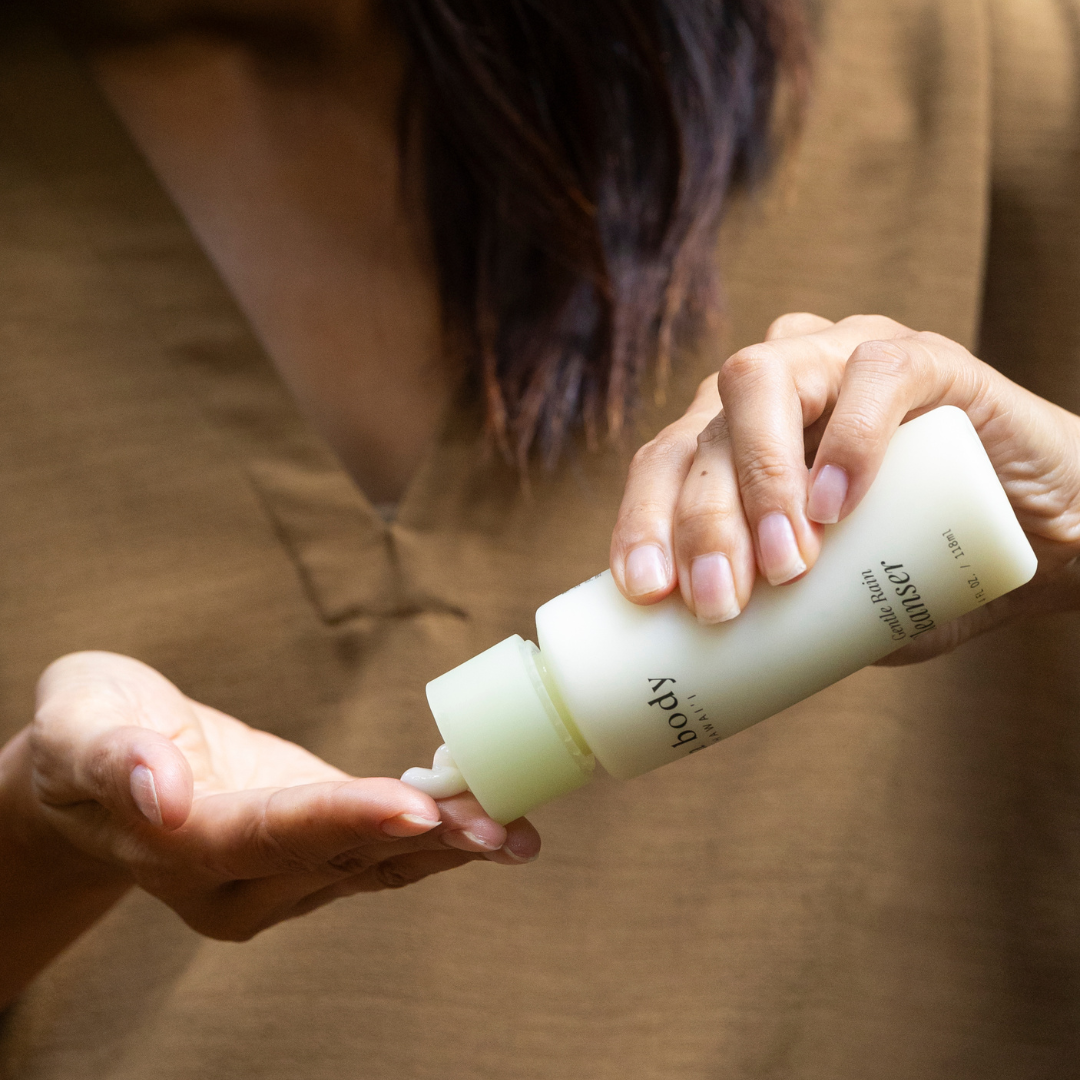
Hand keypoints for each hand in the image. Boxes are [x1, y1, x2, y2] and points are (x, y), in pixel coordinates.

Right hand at [19, 652, 538, 941]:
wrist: (98, 767)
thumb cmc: (84, 733)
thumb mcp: (78, 727)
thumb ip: (115, 759)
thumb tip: (160, 792)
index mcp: (183, 847)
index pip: (271, 835)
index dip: (343, 820)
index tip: (412, 805)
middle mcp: (237, 880)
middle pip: (340, 859)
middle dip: (424, 841)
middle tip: (502, 826)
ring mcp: (278, 873)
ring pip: (371, 865)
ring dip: (446, 847)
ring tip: (518, 830)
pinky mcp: (310, 849)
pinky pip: (378, 852)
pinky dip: (434, 838)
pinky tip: (490, 823)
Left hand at [610, 313, 1079, 662]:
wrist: (1047, 540)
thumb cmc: (924, 571)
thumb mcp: (833, 603)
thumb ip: (778, 618)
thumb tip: (710, 678)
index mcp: (738, 432)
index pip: (667, 462)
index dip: (643, 520)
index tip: (648, 595)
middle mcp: (778, 382)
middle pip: (706, 430)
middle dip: (702, 519)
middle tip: (720, 604)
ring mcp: (843, 358)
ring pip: (763, 381)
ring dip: (762, 479)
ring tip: (787, 567)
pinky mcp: (927, 358)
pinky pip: (875, 375)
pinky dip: (849, 438)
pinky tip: (838, 506)